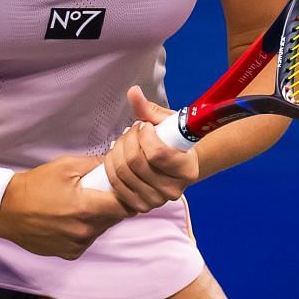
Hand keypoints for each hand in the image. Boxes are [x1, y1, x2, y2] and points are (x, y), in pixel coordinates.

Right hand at [0, 155, 127, 260]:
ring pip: (101, 229)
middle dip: (111, 205)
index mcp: (87, 208)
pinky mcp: (69, 253)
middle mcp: (85, 231)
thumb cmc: (35, 185)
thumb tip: (116, 163)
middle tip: (96, 193)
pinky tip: (69, 219)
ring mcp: (77, 245)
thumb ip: (96, 164)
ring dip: (98, 218)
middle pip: (115, 218)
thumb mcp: (66, 166)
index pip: (126, 206)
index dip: (127, 195)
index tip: (121, 188)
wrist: (7, 209)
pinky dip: (84, 230)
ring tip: (78, 205)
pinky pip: (87, 240)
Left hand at [95, 85, 199, 215]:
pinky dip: (111, 168)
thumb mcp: (166, 123)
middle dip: (127, 140)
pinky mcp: (140, 206)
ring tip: (124, 141)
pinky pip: (116, 186)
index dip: (144, 135)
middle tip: (131, 131)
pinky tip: (117, 156)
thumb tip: (133, 92)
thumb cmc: (173, 141)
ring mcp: (156, 201)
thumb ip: (148, 109)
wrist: (175, 164)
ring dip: (117, 151)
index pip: (157, 154)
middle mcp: (174, 190)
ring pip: (122, 173)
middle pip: (135, 163)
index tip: (144, 126)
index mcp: (187, 169)